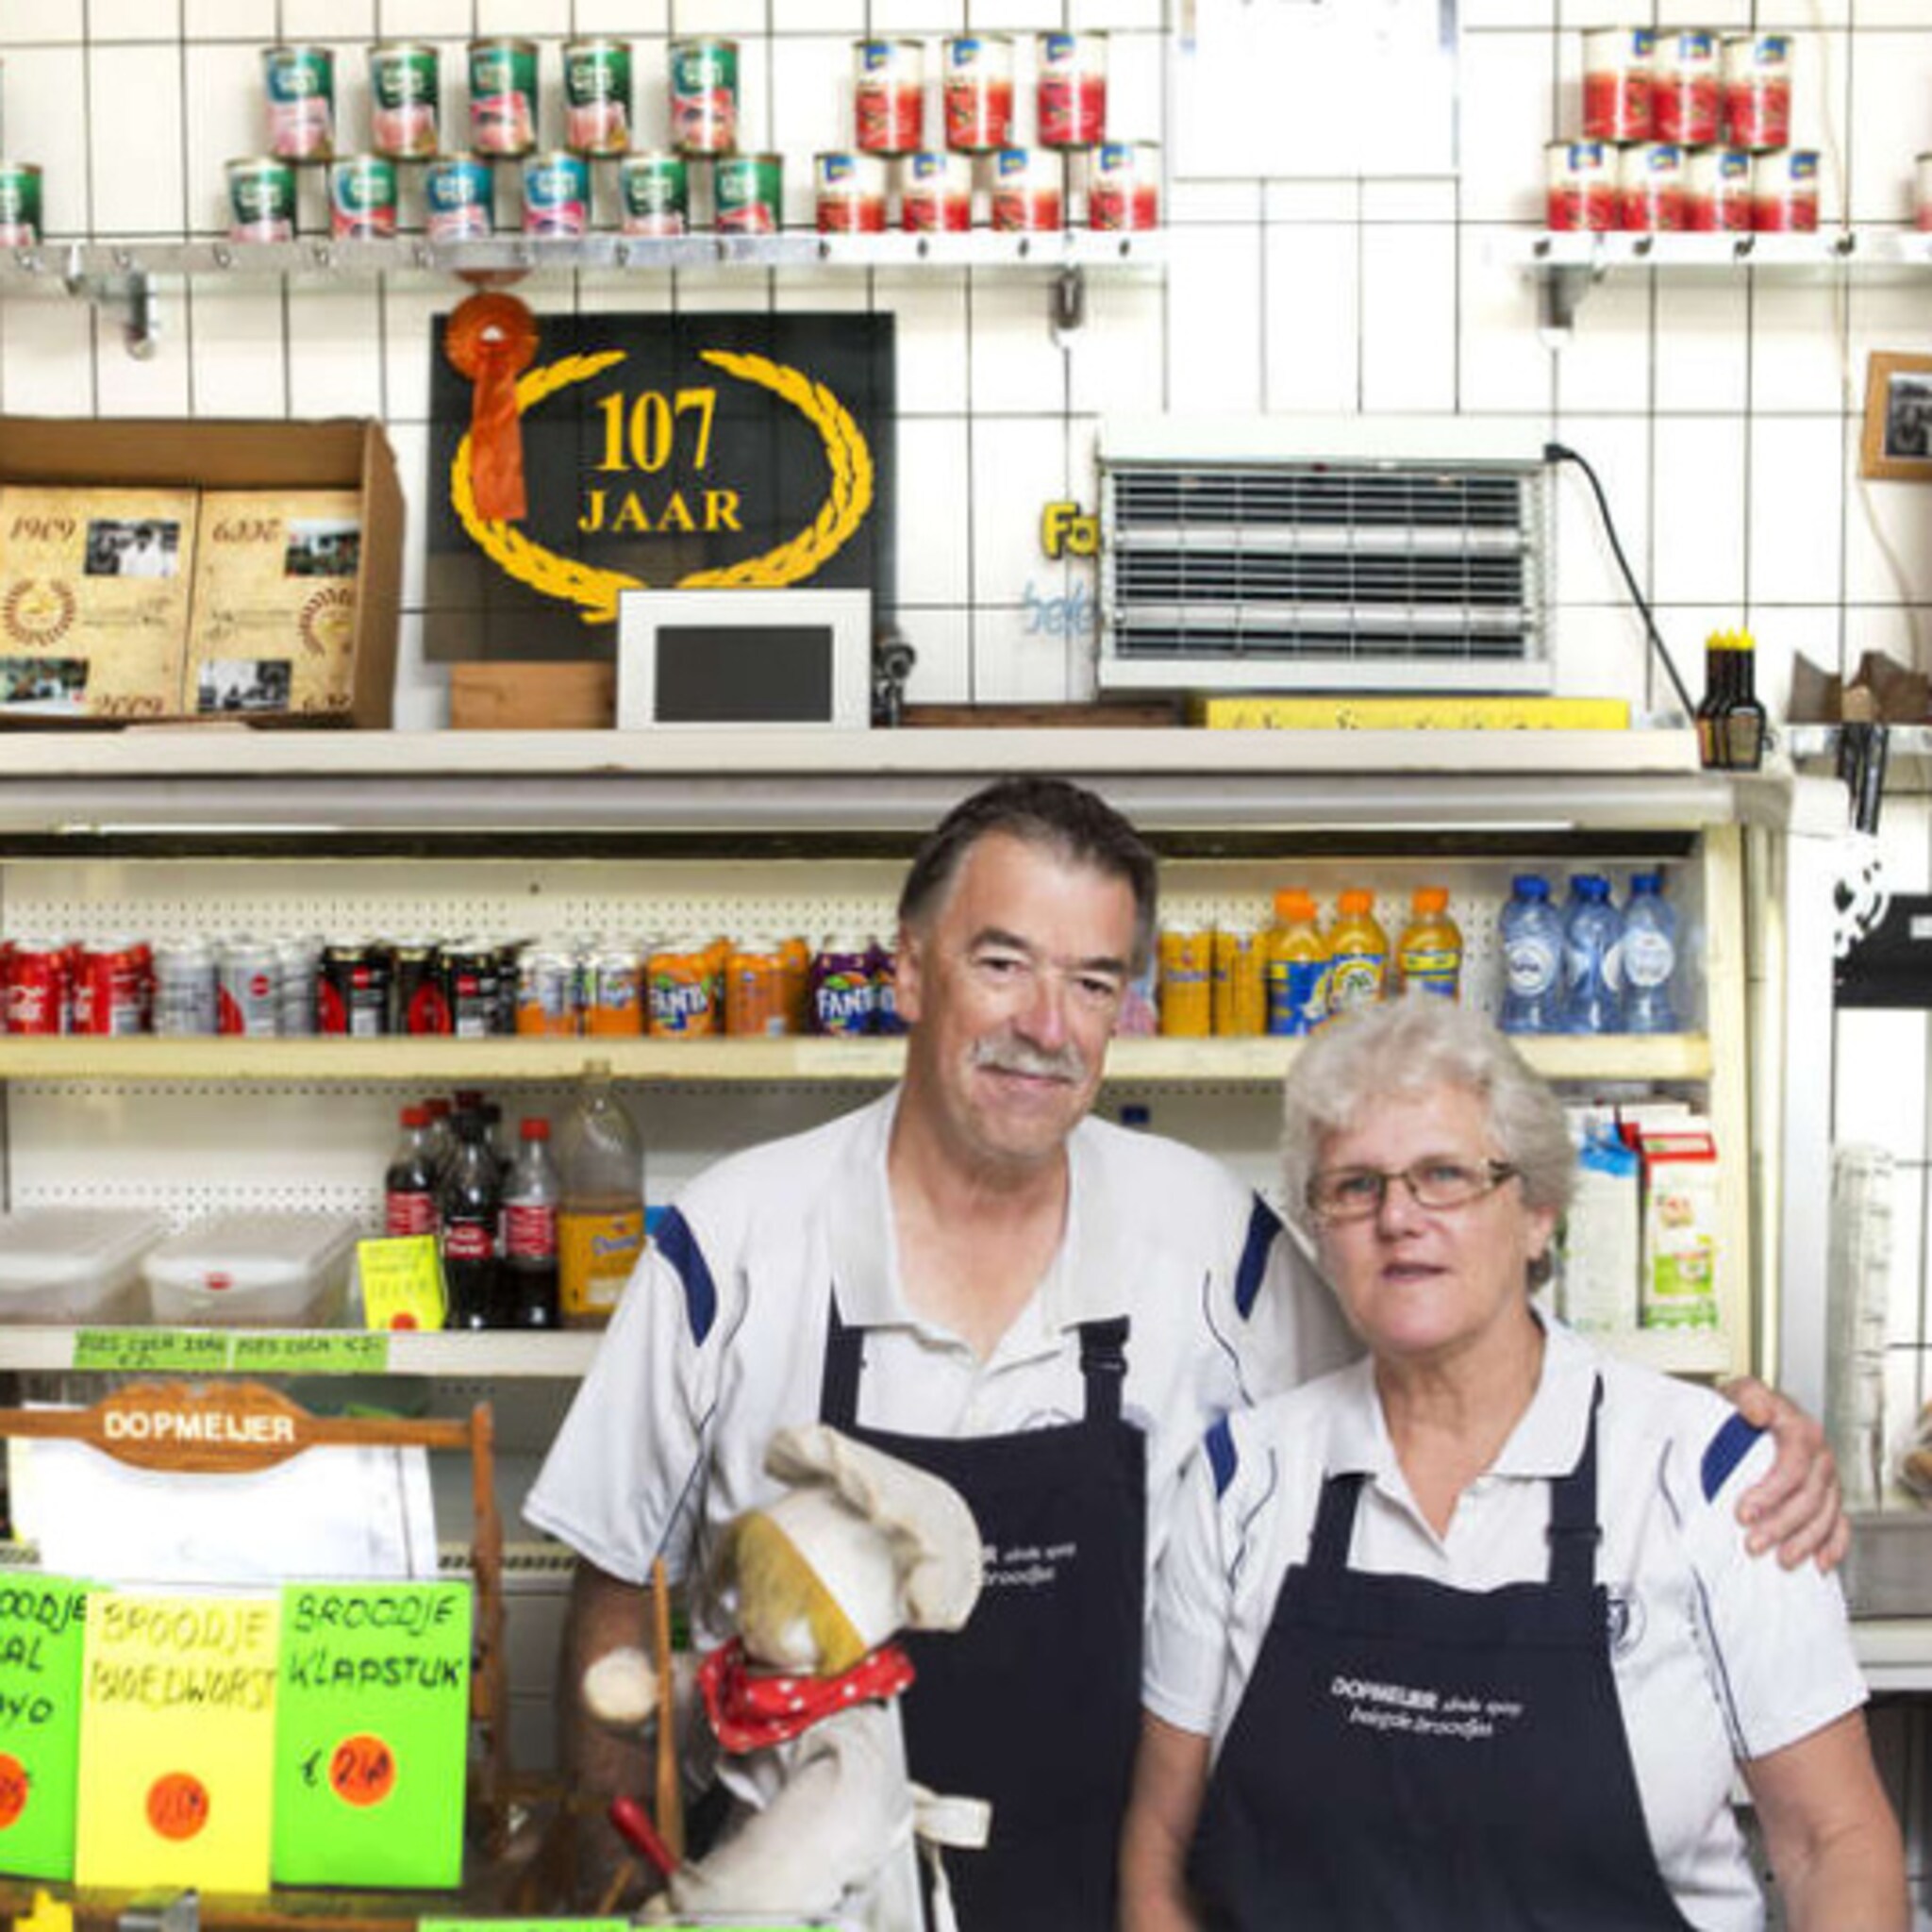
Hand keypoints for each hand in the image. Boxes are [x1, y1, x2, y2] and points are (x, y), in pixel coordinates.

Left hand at [1720, 1376, 1847, 1571]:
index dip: (1770, 1494)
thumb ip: (1748, 1397)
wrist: (1757, 1410)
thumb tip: (1756, 1411)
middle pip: (1808, 1497)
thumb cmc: (1747, 1405)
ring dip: (1804, 1541)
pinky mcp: (1829, 1495)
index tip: (1743, 1512)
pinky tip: (1820, 1561)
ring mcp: (1828, 1478)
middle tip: (1754, 1542)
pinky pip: (1840, 1523)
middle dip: (1782, 1525)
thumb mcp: (1740, 1391)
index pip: (1792, 1467)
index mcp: (1801, 1430)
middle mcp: (1819, 1456)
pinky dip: (1833, 1545)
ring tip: (1781, 1558)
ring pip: (1825, 1515)